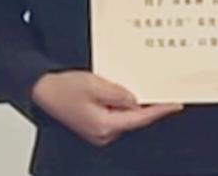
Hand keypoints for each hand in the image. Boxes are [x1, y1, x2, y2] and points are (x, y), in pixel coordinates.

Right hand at [31, 70, 182, 147]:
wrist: (42, 92)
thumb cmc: (63, 88)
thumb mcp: (93, 84)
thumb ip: (118, 93)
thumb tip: (135, 99)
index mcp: (105, 125)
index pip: (140, 118)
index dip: (159, 110)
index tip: (175, 104)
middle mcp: (104, 133)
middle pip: (133, 118)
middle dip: (144, 103)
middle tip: (159, 88)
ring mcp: (99, 132)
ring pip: (124, 115)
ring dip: (130, 102)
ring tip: (130, 86)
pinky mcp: (95, 126)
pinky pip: (115, 114)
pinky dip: (120, 103)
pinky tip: (119, 91)